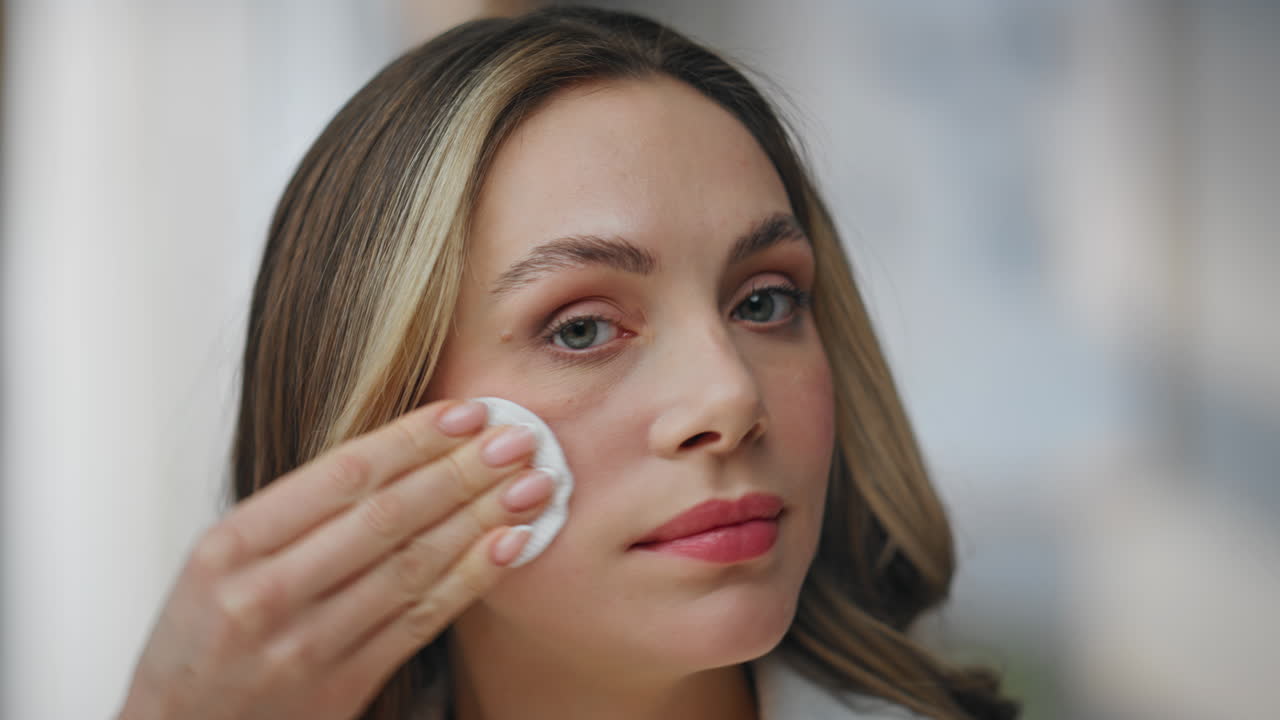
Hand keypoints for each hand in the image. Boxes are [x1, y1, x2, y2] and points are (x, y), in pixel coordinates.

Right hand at [117, 399, 551, 719]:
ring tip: (531, 485)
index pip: (342, 475)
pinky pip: (420, 622)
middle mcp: (267, 593)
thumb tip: (405, 453)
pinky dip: (471, 579)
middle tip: (519, 438)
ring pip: (411, 567)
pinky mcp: (341, 687)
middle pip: (385, 516)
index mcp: (232, 546)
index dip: (414, 439)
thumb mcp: (224, 563)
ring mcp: (305, 646)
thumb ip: (297, 513)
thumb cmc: (203, 637)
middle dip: (462, 471)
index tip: (468, 411)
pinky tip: (509, 545)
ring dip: (481, 520)